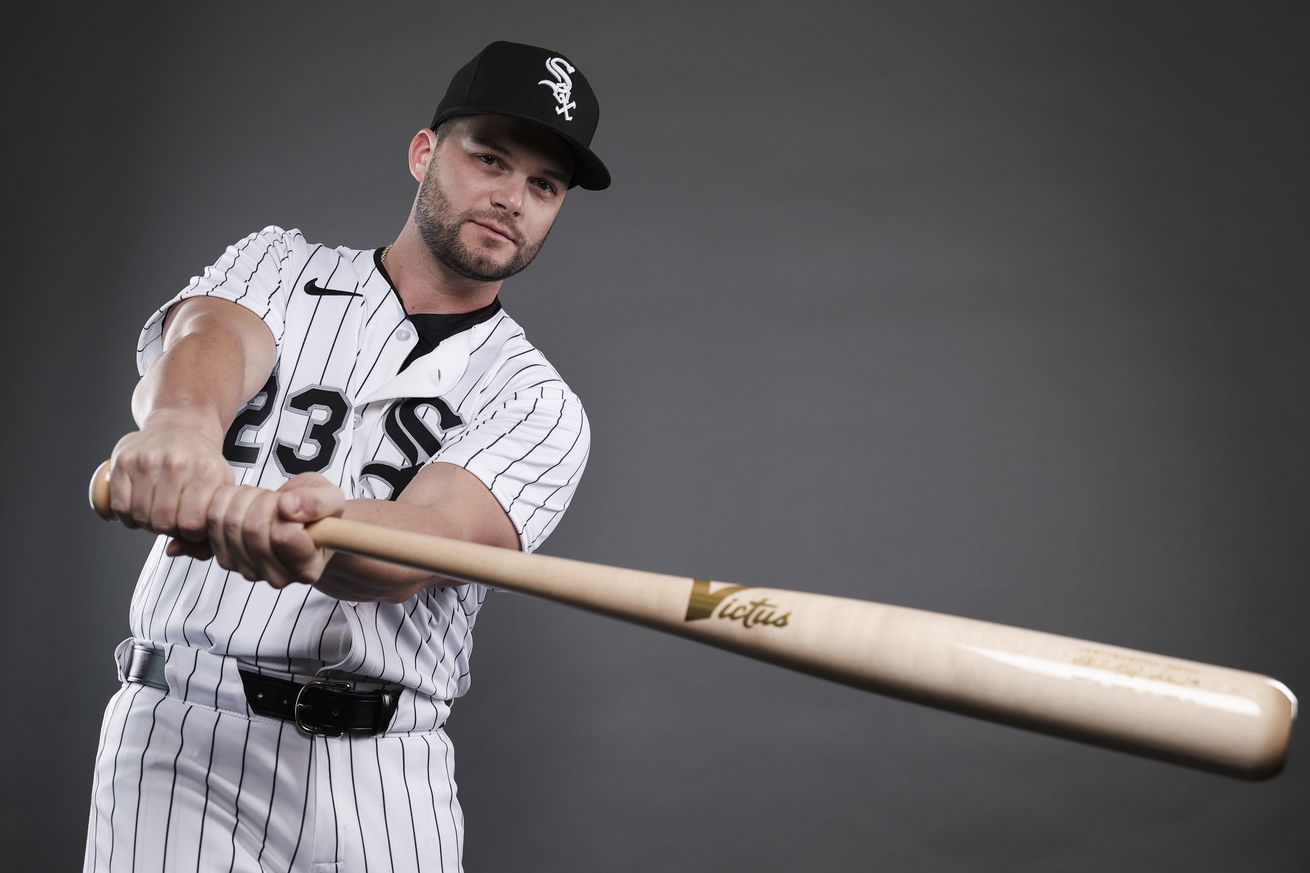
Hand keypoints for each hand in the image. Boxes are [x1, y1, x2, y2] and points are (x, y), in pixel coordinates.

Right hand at [108, 414, 230, 552]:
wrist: (182, 424)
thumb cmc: (202, 464)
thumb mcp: (218, 490)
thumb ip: (208, 528)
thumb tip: (173, 551)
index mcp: (207, 472)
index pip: (191, 524)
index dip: (190, 534)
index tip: (191, 526)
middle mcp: (177, 463)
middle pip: (162, 523)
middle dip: (167, 529)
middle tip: (171, 519)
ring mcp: (148, 460)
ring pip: (139, 516)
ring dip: (146, 523)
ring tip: (156, 512)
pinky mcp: (124, 460)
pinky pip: (119, 506)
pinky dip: (127, 518)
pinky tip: (138, 511)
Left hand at [205, 474, 344, 587]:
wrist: (296, 518)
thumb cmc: (314, 512)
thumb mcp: (331, 498)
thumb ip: (319, 502)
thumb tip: (289, 508)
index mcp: (308, 568)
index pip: (284, 537)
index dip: (286, 510)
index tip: (295, 504)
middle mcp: (279, 577)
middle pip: (253, 529)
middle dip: (264, 500)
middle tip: (278, 498)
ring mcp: (250, 571)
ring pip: (230, 524)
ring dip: (245, 499)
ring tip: (263, 500)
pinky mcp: (227, 560)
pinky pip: (212, 522)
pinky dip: (226, 502)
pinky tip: (245, 504)